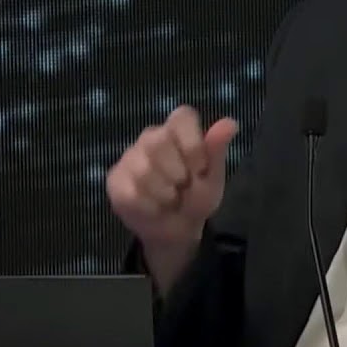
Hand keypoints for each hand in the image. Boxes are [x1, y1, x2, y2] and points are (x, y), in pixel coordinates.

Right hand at [106, 105, 238, 247]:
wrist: (177, 230)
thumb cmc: (197, 197)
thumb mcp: (213, 177)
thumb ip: (217, 149)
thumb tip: (230, 122)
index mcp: (178, 130)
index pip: (182, 116)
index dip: (192, 143)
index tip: (200, 168)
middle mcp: (151, 137)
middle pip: (156, 141)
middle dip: (176, 172)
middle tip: (184, 186)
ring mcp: (130, 157)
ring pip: (142, 169)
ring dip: (164, 192)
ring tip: (171, 199)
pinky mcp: (115, 179)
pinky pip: (129, 191)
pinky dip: (148, 206)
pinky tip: (155, 208)